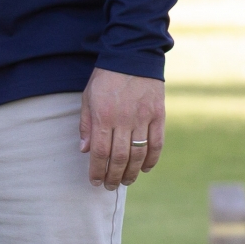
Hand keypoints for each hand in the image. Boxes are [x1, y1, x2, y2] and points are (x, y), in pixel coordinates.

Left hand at [79, 69, 163, 189]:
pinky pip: (156, 144)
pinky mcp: (159, 116)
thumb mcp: (88, 97)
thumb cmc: (106, 78)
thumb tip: (85, 150)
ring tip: (125, 181)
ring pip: (139, 154)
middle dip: (114, 176)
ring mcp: (144, 119)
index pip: (100, 151)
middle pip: (120, 157)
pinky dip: (151, 160)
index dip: (98, 170)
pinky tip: (145, 169)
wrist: (132, 57)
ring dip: (132, 172)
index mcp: (104, 115)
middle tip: (110, 187)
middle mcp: (124, 120)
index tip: (95, 181)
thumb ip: (87, 124)